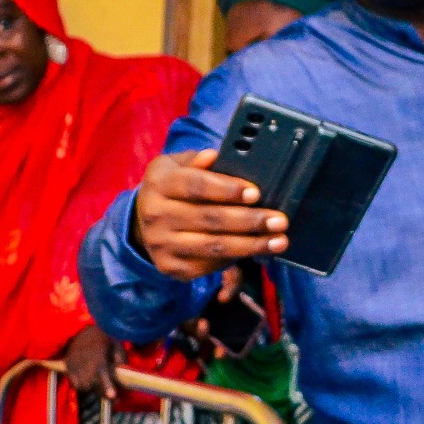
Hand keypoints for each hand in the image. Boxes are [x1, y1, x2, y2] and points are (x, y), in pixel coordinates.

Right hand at [62, 324, 117, 400]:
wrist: (80, 331)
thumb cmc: (102, 339)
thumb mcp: (116, 345)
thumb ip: (121, 360)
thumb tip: (123, 373)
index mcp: (100, 359)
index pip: (104, 375)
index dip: (108, 387)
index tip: (112, 396)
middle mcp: (86, 366)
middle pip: (94, 387)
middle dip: (102, 390)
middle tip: (109, 390)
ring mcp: (75, 368)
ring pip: (84, 388)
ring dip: (91, 387)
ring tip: (95, 377)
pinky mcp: (68, 369)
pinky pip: (76, 385)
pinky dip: (81, 384)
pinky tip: (86, 376)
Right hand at [133, 149, 286, 280]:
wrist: (143, 221)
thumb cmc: (172, 188)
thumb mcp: (178, 166)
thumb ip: (197, 161)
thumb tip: (215, 156)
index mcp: (159, 183)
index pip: (195, 186)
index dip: (227, 189)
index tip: (255, 193)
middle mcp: (155, 215)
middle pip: (209, 219)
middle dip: (249, 220)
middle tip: (279, 221)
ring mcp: (161, 244)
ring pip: (213, 247)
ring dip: (251, 245)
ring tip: (279, 241)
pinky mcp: (170, 267)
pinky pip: (208, 265)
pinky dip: (236, 259)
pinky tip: (256, 252)